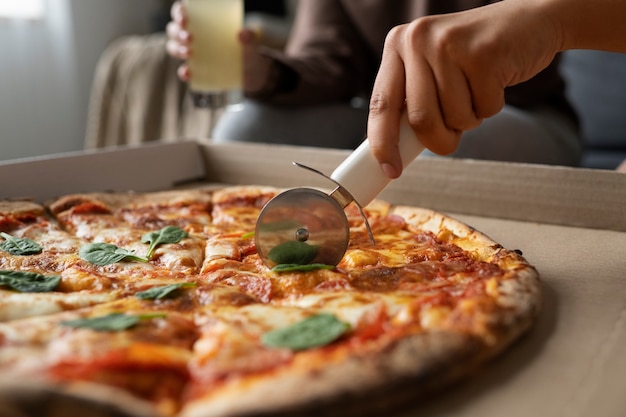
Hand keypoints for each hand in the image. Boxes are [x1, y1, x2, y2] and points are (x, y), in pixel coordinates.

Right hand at [165, 1, 274, 95]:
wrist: (252, 75)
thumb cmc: (248, 52)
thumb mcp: (251, 45)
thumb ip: (249, 39)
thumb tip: (243, 33)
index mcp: (202, 21)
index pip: (182, 11)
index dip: (178, 12)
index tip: (184, 18)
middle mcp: (192, 35)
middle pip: (174, 29)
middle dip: (178, 32)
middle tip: (190, 38)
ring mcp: (192, 53)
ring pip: (174, 47)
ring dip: (177, 49)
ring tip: (189, 53)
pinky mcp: (196, 71)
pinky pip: (184, 71)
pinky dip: (183, 72)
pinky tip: (187, 72)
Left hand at [366, 1, 561, 177]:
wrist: (528, 21)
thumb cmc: (474, 55)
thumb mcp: (432, 68)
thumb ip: (411, 100)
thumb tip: (395, 151)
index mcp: (398, 45)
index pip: (381, 104)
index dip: (383, 143)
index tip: (390, 170)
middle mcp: (417, 39)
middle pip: (420, 119)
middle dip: (439, 140)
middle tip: (451, 138)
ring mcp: (450, 44)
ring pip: (455, 117)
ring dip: (470, 119)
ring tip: (476, 91)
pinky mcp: (484, 53)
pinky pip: (484, 108)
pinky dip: (492, 106)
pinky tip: (495, 80)